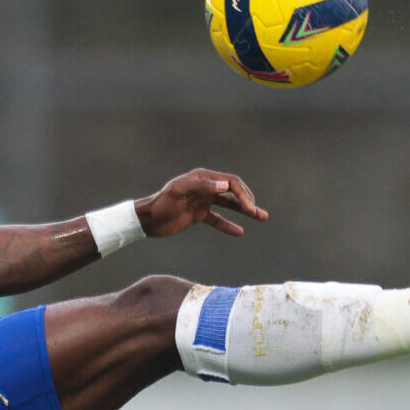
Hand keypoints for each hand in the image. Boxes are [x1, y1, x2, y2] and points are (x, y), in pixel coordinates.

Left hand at [137, 168, 267, 237]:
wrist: (147, 220)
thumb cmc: (161, 203)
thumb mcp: (179, 192)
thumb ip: (202, 186)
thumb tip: (225, 185)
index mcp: (203, 178)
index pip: (230, 182)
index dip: (242, 194)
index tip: (249, 208)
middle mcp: (205, 187)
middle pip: (234, 192)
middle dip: (248, 201)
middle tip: (259, 214)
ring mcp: (203, 201)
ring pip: (229, 205)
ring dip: (245, 211)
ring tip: (261, 217)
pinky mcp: (199, 214)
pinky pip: (218, 219)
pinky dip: (228, 225)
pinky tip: (240, 231)